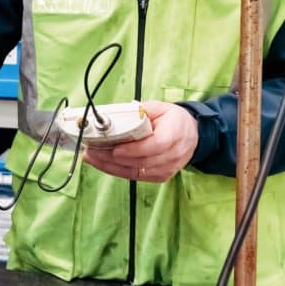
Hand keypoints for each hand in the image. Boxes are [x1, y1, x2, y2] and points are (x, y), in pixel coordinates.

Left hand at [83, 101, 198, 182]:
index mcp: (175, 133)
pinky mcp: (160, 176)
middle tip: (92, 151)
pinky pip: (136, 177)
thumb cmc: (174, 120)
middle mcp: (173, 155)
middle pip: (141, 161)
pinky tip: (102, 164)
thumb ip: (141, 111)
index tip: (115, 149)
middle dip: (113, 158)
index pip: (156, 145)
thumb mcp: (160, 108)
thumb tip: (119, 114)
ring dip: (110, 166)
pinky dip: (117, 171)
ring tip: (92, 157)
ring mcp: (167, 168)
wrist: (192, 135)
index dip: (134, 150)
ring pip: (136, 172)